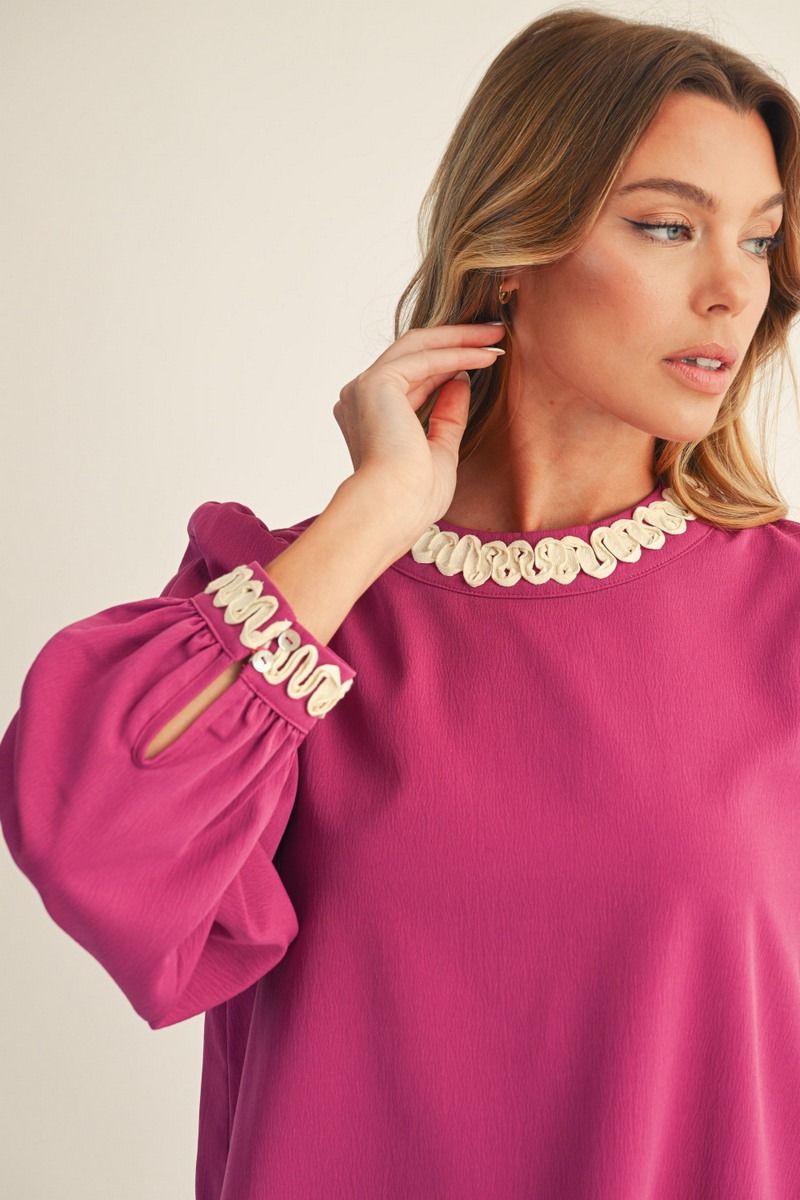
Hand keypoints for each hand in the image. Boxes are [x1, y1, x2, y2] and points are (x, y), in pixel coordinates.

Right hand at [333, 322, 505, 536]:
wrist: (391, 510)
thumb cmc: (412, 498)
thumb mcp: (439, 450)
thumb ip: (447, 416)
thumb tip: (460, 380)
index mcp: (368, 416)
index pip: (412, 377)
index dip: (450, 363)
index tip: (485, 357)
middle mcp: (360, 396)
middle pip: (414, 352)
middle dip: (457, 340)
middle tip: (495, 333)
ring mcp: (364, 387)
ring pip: (418, 346)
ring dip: (461, 339)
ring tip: (497, 335)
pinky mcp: (376, 383)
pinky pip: (425, 358)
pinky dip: (458, 353)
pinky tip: (486, 354)